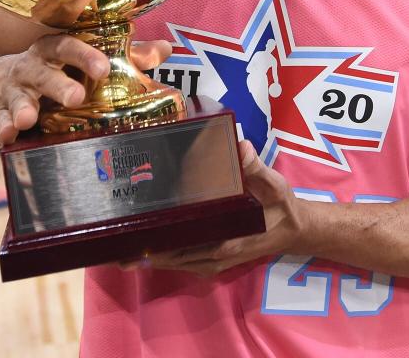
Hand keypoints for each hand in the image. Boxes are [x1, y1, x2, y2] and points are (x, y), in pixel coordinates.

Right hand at [0, 36, 171, 146]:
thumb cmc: (46, 73)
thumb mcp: (77, 64)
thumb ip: (122, 57)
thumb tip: (165, 49)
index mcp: (53, 51)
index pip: (67, 46)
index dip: (85, 54)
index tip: (104, 68)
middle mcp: (30, 66)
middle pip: (42, 70)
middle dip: (58, 83)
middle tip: (76, 97)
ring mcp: (11, 89)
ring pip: (17, 95)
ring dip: (23, 106)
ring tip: (28, 118)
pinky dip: (2, 127)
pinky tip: (7, 137)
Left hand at [122, 140, 305, 276]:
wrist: (297, 231)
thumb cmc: (283, 208)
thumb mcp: (275, 185)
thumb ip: (257, 168)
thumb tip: (240, 146)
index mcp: (225, 241)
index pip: (183, 247)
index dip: (156, 246)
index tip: (132, 239)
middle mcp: (215, 257)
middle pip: (170, 258)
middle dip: (142, 253)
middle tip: (112, 243)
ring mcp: (214, 262)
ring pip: (174, 262)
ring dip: (148, 256)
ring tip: (119, 247)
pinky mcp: (214, 260)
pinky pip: (183, 261)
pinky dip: (163, 255)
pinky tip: (145, 245)